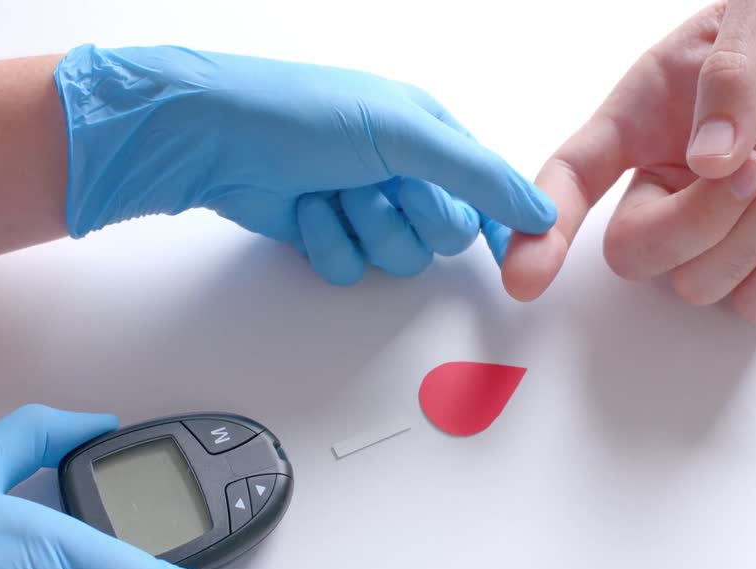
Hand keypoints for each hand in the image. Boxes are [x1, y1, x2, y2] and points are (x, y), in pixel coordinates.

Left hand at [55, 44, 556, 284]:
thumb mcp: (406, 132)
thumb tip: (537, 207)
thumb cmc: (301, 113)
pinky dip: (329, 243)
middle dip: (412, 217)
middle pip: (447, 234)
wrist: (217, 141)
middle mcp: (402, 171)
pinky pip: (354, 268)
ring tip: (333, 192)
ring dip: (365, 229)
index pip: (486, 188)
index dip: (502, 223)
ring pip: (400, 258)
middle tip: (380, 186)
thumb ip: (479, 175)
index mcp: (429, 134)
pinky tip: (306, 211)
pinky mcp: (330, 236)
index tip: (513, 256)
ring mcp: (364, 206)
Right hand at [503, 0, 755, 321]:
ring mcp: (719, 223)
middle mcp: (669, 177)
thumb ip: (734, 72)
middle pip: (633, 252)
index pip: (571, 177)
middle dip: (695, 225)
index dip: (542, 228)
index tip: (529, 276)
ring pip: (697, 282)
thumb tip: (706, 158)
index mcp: (644, 114)